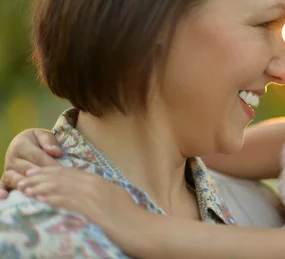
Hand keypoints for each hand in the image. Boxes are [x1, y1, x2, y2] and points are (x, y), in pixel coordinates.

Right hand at [1, 129, 62, 195]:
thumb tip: (56, 152)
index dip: (50, 164)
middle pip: (26, 169)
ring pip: (14, 179)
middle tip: (49, 183)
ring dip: (23, 185)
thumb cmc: (37, 142)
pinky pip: (1, 186)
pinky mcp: (5, 180)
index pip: (37, 157)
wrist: (25, 145)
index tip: (61, 171)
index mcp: (21, 145)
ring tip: (31, 191)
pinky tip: (5, 196)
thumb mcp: (43, 136)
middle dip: (39, 177)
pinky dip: (1, 191)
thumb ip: (49, 142)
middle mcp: (11, 158)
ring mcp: (7, 170)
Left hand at [17, 166, 150, 253]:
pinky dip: (52, 198)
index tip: (36, 170)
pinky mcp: (91, 211)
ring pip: (61, 187)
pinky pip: (67, 202)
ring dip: (41, 186)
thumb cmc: (133, 218)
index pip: (71, 173)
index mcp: (101, 182)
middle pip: (63, 177)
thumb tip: (91, 190)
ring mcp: (93, 197)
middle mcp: (95, 186)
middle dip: (41, 176)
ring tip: (26, 187)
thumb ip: (102, 191)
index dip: (51, 170)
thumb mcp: (116, 197)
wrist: (143, 229)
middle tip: (25, 176)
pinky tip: (40, 197)